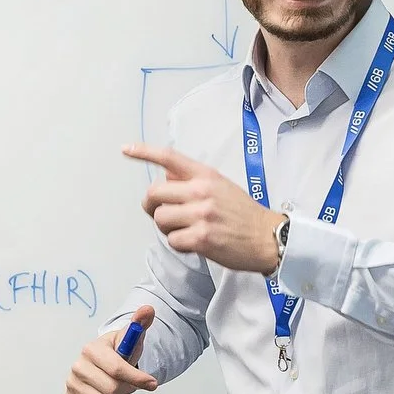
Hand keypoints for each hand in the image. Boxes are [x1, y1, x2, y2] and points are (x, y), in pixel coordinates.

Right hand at [65, 304, 157, 393]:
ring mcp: (72, 383)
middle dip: (128, 390)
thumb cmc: (118, 351)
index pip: (116, 369)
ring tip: (122, 393)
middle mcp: (77, 366)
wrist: (104, 361)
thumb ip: (140, 324)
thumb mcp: (130, 337)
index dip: (137, 379)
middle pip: (111, 389)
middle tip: (132, 386)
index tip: (152, 383)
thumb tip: (148, 310)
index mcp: (91, 349)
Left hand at [123, 144, 284, 273]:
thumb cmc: (243, 213)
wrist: (267, 237)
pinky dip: (179, 244)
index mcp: (206, 175)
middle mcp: (202, 191)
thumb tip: (166, 178)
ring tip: (185, 230)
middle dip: (151, 206)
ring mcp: (201, 214)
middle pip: (154, 193)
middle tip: (162, 214)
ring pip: (160, 219)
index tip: (126, 149)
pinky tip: (194, 243)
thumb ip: (193, 180)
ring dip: (166, 228)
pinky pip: (172, 240)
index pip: (169, 157)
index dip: (144, 152)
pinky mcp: (202, 238)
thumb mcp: (220, 185)